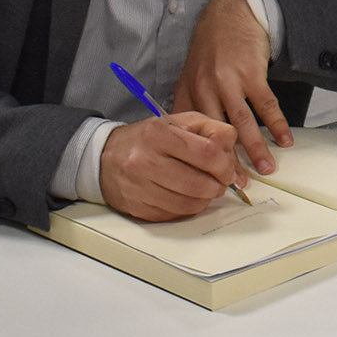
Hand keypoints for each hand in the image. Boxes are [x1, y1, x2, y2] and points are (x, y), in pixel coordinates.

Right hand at [99, 113, 245, 221]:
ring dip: (206, 199)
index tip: (227, 169)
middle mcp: (145, 161)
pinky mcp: (137, 208)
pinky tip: (188, 197)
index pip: (207, 152)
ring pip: (189, 203)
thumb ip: (209, 128)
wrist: (105, 158)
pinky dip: (189, 208)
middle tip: (221, 182)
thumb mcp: (178, 121)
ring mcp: (139, 187)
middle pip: (199, 183)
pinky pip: (175, 214)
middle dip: (218, 185)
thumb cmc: (148, 138)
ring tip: (206, 189)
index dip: (225, 164)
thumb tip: (230, 144)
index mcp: (158, 134)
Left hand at [174, 0, 293, 176]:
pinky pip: (266, 105)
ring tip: (267, 168)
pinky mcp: (251, 73)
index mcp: (188, 92)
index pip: (192, 133)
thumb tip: (191, 139)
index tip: (211, 179)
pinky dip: (277, 125)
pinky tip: (285, 139)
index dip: (201, 158)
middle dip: (228, 162)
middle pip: (215, 134)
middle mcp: (205, 88)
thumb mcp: (191, 74)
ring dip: (256, 148)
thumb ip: (191, 104)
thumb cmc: (211, 49)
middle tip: (239, 184)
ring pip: (242, 123)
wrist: (230, 15)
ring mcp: (228, 81)